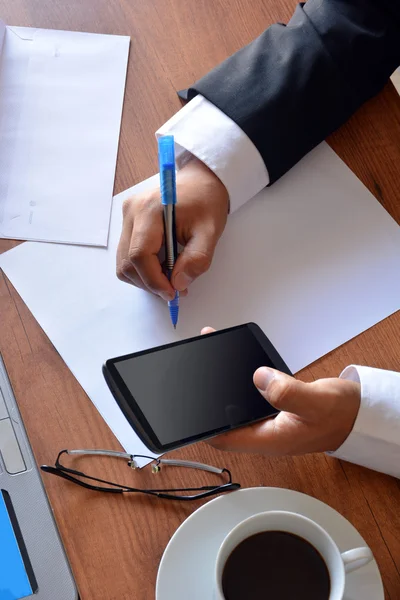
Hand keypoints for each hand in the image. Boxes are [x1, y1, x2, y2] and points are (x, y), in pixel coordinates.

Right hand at [116, 158, 228, 300]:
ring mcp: (127, 216)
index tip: (172, 293)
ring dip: (144, 277)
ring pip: (124, 262)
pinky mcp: (128, 221)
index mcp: (150, 210)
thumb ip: (196, 260)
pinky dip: (142, 268)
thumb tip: (178, 284)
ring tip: (169, 278)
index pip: (139, 255)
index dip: (153, 280)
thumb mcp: (210, 232)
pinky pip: (126, 254)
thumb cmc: (206, 201)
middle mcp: (132, 212)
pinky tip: (161, 266)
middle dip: (149, 282)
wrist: (201, 180)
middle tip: (174, 290)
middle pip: (127, 262)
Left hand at [201, 327, 360, 455]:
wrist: (356, 412)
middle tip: (193, 377)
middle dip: (206, 402)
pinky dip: (239, 380)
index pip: (225, 440)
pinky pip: (249, 396)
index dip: (203, 430)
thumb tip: (260, 378)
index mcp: (269, 439)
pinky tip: (232, 363)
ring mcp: (267, 420)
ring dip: (220, 388)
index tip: (187, 413)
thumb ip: (288, 393)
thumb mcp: (315, 403)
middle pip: (225, 421)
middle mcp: (264, 432)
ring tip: (207, 361)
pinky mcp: (272, 407)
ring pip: (235, 406)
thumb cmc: (340, 414)